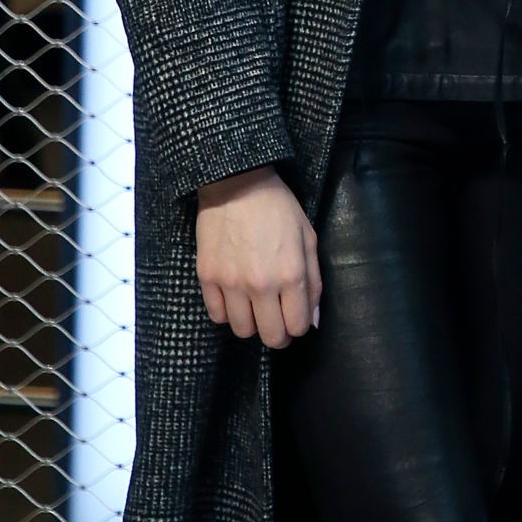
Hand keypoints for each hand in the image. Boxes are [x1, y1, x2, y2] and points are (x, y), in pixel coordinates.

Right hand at [195, 166, 321, 347]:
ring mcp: (231, 283)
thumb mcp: (308, 238)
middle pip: (270, 336)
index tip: (295, 317)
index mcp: (291, 274)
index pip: (298, 326)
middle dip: (278, 333)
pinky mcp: (207, 277)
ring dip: (252, 323)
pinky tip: (234, 296)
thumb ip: (313, 282)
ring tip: (254, 305)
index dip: (299, 326)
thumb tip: (312, 320)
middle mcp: (261, 285)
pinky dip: (227, 312)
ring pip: (242, 330)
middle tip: (277, 320)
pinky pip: (217, 315)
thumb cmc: (279, 208)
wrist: (237, 184)